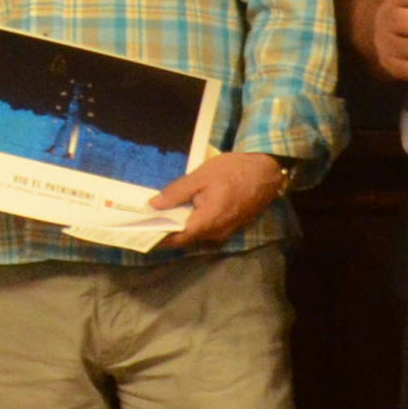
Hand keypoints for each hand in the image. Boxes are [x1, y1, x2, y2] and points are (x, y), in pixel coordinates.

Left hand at [150, 149, 286, 240]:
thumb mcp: (201, 176)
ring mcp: (225, 231)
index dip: (158, 236)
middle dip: (165, 231)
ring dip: (179, 227)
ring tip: (159, 214)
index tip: (139, 230)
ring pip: (196, 234)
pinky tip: (182, 211)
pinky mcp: (231, 226)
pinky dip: (192, 223)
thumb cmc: (234, 170)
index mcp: (208, 222)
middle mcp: (216, 233)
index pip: (177, 238)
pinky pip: (206, 229)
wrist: (268, 171)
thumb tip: (154, 205)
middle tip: (145, 219)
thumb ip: (177, 192)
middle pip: (185, 238)